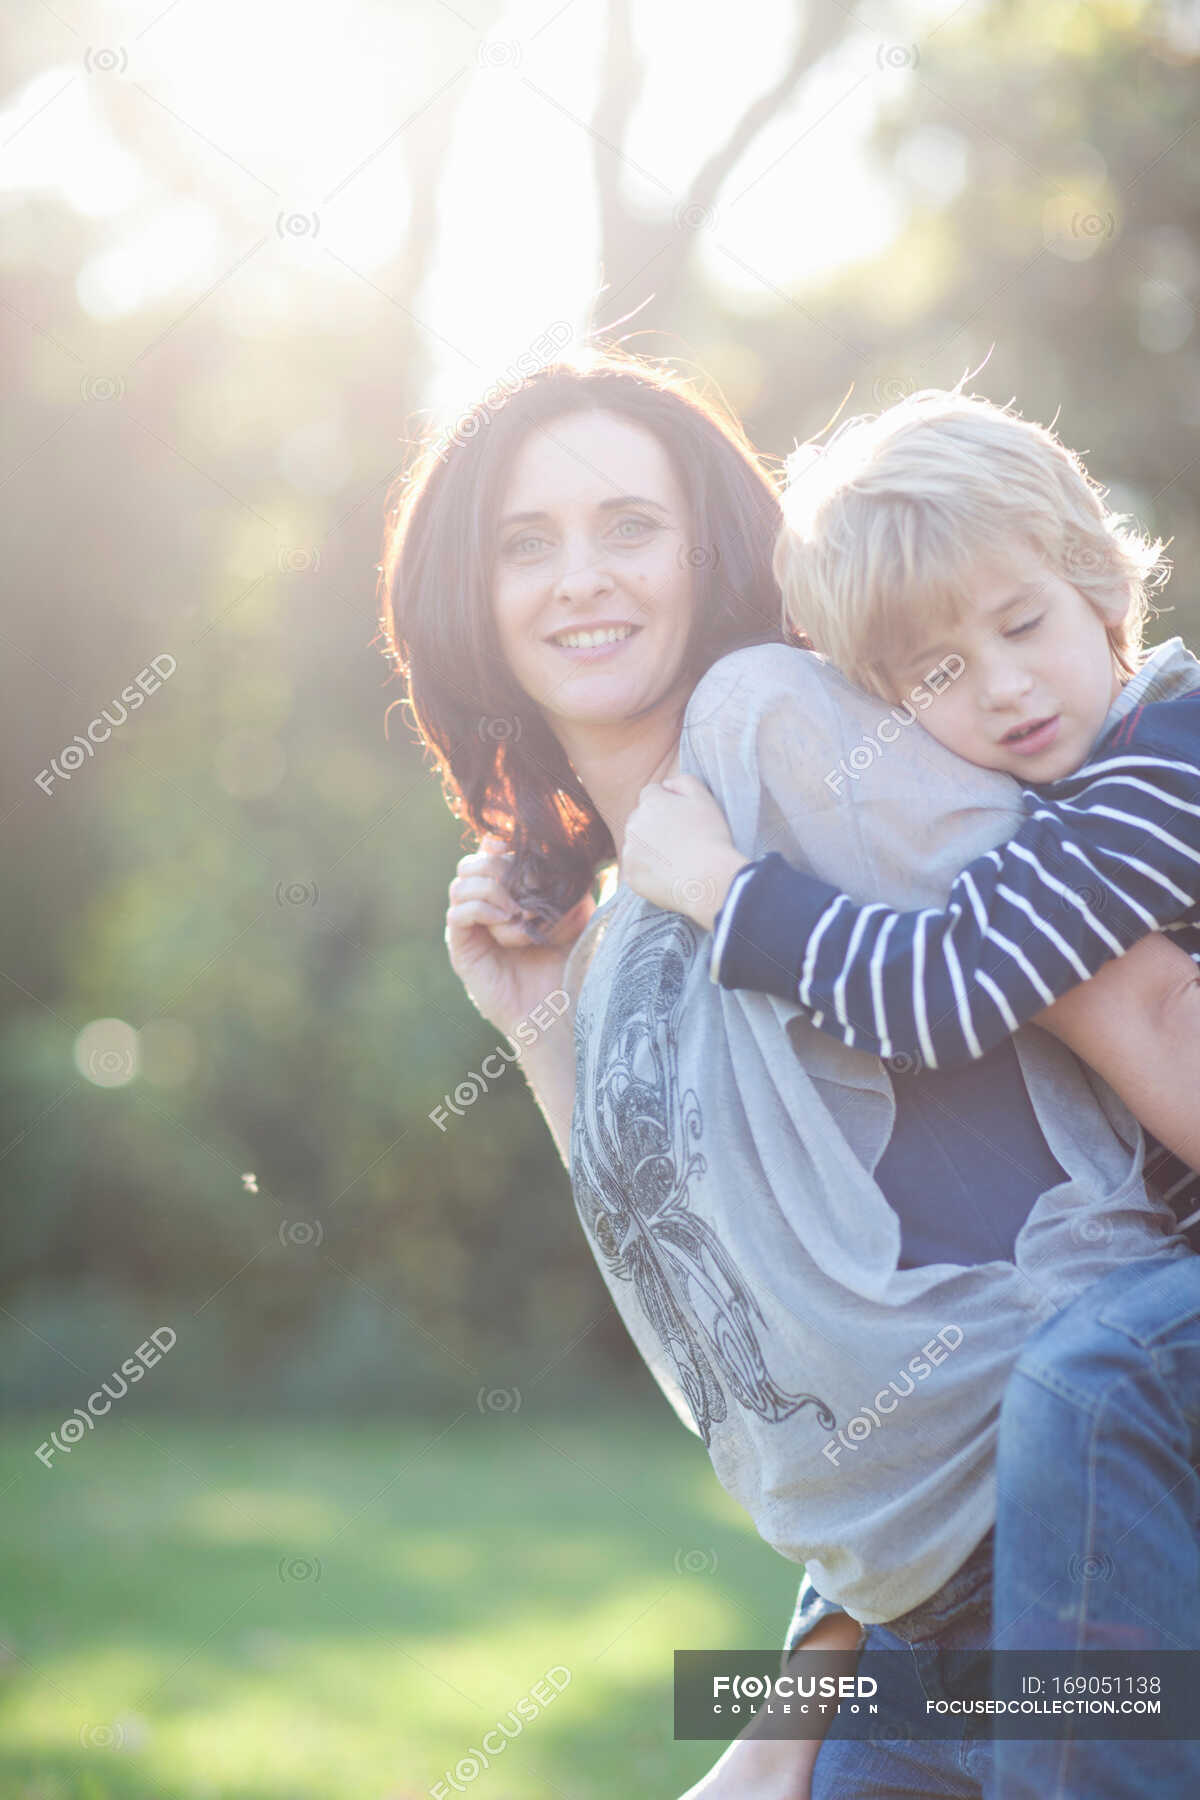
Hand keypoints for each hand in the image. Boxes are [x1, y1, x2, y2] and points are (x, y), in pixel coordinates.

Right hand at [445, 834, 594, 1036]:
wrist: (558, 1007)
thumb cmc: (570, 960)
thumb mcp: (576, 911)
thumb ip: (566, 880)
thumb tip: (561, 850)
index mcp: (506, 891)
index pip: (489, 850)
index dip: (501, 844)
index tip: (522, 851)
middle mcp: (484, 905)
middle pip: (471, 862)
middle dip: (498, 867)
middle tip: (524, 888)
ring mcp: (470, 926)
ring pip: (461, 883)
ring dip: (491, 889)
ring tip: (516, 910)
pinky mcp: (462, 948)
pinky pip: (457, 914)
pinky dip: (480, 909)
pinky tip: (505, 920)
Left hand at [623, 772, 750, 932]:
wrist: (708, 877)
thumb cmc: (710, 836)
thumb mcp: (705, 798)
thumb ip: (684, 782)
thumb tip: (666, 784)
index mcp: (650, 802)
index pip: (651, 794)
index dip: (666, 804)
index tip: (681, 819)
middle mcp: (633, 824)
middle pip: (639, 818)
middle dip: (654, 825)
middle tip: (678, 841)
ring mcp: (629, 850)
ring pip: (636, 844)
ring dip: (649, 848)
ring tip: (675, 859)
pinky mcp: (630, 875)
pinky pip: (636, 869)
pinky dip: (648, 871)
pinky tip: (668, 875)